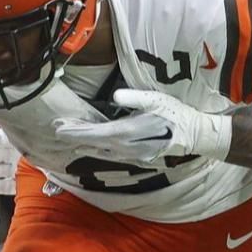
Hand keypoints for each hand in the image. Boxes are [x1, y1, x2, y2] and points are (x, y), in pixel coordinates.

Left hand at [52, 88, 230, 163]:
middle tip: (58, 129)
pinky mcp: (137, 157)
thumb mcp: (156, 99)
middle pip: (94, 143)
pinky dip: (98, 151)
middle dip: (75, 137)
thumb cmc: (175, 114)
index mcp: (128, 132)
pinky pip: (111, 156)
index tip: (60, 127)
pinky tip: (92, 149)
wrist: (193, 134)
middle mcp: (126, 147)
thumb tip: (115, 94)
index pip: (95, 133)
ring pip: (101, 151)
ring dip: (85, 145)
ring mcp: (132, 155)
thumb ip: (134, 97)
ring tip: (70, 139)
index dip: (76, 131)